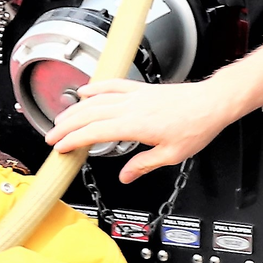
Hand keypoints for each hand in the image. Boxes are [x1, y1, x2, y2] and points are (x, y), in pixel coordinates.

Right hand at [43, 76, 241, 183]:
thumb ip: (143, 165)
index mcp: (135, 125)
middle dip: (66, 126)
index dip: (73, 140)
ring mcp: (135, 96)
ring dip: (75, 110)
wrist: (211, 103)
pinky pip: (113, 86)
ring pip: (96, 100)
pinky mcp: (141, 89)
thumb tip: (125, 176)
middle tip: (51, 137)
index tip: (59, 147)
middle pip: (88, 115)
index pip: (94, 132)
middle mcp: (131, 107)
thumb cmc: (196, 127)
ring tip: (60, 120)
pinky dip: (95, 88)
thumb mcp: (170, 155)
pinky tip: (84, 92)